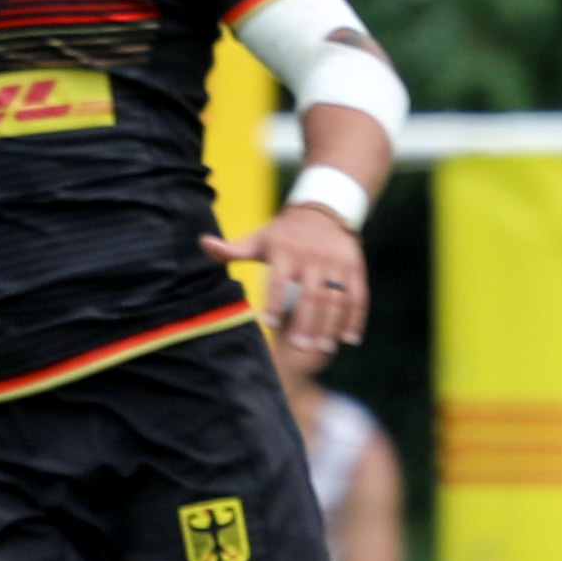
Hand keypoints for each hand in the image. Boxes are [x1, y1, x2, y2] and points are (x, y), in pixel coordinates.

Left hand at [203, 201, 367, 354]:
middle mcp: (313, 258)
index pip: (280, 281)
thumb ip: (232, 249)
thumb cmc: (282, 234)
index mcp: (286, 252)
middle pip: (311, 294)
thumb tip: (202, 243)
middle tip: (301, 348)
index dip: (275, 303)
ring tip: (323, 348)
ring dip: (331, 325)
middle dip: (306, 322)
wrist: (323, 211)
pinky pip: (358, 295)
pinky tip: (350, 338)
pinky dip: (356, 317)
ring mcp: (337, 263)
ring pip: (337, 298)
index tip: (269, 324)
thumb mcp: (258, 239)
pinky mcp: (356, 267)